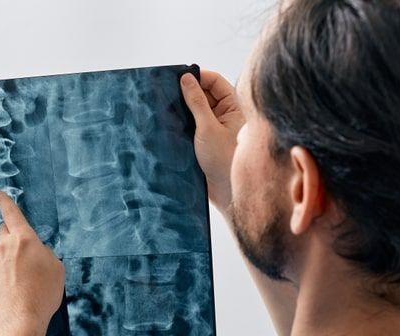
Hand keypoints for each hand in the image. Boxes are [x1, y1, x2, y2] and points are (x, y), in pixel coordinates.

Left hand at [0, 191, 64, 330]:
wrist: (18, 321)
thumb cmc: (42, 295)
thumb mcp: (57, 269)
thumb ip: (45, 253)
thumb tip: (36, 251)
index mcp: (24, 240)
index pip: (12, 213)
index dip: (5, 201)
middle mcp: (4, 246)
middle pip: (4, 232)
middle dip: (12, 238)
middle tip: (22, 256)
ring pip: (0, 256)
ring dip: (8, 264)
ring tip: (20, 287)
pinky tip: (9, 293)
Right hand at [181, 70, 243, 210]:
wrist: (226, 194)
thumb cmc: (223, 161)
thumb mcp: (207, 128)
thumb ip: (196, 102)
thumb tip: (186, 78)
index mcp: (234, 107)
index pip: (215, 81)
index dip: (198, 76)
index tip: (178, 77)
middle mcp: (225, 115)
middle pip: (204, 93)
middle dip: (187, 91)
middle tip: (167, 91)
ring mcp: (215, 128)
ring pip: (196, 110)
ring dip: (183, 108)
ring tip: (166, 106)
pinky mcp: (205, 141)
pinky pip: (192, 125)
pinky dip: (181, 122)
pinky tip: (169, 122)